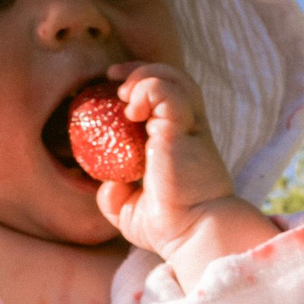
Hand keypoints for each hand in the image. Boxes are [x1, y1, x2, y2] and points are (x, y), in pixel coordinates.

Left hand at [95, 61, 278, 277]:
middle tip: (113, 77)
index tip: (113, 91)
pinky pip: (166, 91)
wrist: (195, 233)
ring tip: (123, 93)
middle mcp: (188, 130)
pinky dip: (146, 89)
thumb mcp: (133, 213)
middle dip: (140, 70)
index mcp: (178, 142)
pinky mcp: (185, 127)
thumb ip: (117, 198)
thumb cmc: (172, 227)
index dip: (140, 86)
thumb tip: (108, 186)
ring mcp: (189, 127)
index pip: (164, 97)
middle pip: (172, 78)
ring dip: (144, 75)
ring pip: (174, 77)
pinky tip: (131, 109)